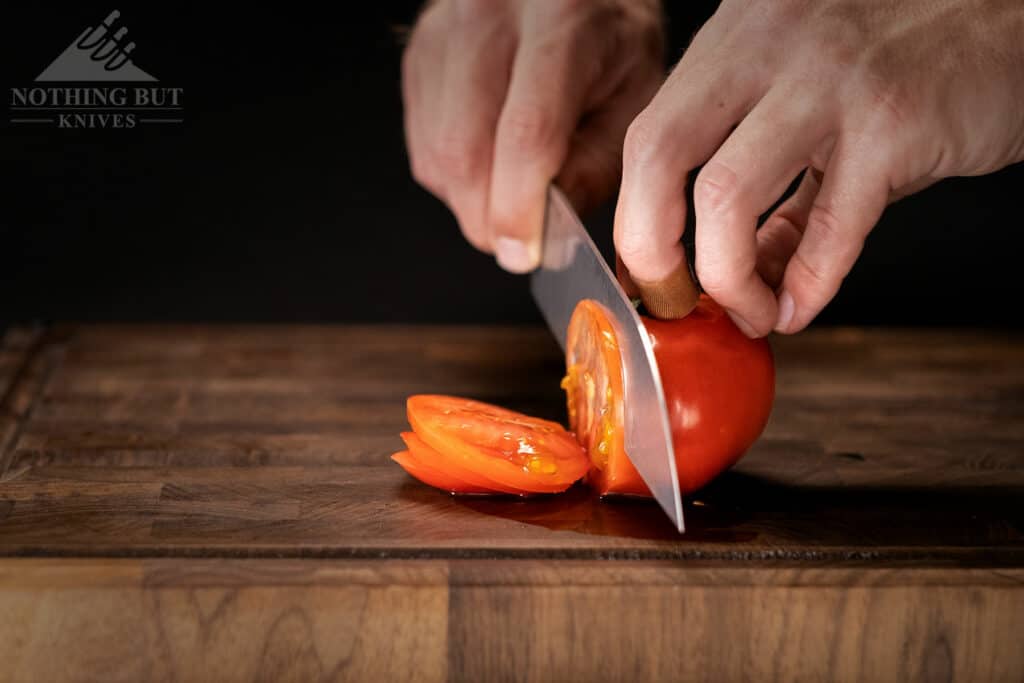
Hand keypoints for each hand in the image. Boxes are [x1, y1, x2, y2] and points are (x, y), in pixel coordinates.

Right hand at [401, 0, 664, 271]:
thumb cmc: (611, 41)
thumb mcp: (636, 99)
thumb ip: (597, 166)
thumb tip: (548, 228)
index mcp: (563, 22)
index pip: (526, 133)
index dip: (519, 208)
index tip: (524, 252)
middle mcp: (493, 16)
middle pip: (465, 149)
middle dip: (488, 218)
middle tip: (517, 242)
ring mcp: (446, 31)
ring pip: (437, 154)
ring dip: (470, 202)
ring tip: (511, 196)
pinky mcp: (420, 52)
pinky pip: (424, 144)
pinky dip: (454, 179)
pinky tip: (491, 166)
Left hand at [614, 0, 1023, 335]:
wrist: (1013, 12)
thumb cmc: (908, 56)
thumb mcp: (811, 102)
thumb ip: (769, 185)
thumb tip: (736, 272)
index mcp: (736, 43)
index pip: (648, 136)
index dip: (635, 219)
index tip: (651, 275)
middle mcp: (767, 50)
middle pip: (657, 156)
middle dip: (650, 249)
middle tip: (673, 299)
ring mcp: (827, 83)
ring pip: (724, 196)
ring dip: (726, 280)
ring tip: (749, 313)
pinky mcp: (894, 123)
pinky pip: (829, 227)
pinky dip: (805, 287)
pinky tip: (799, 308)